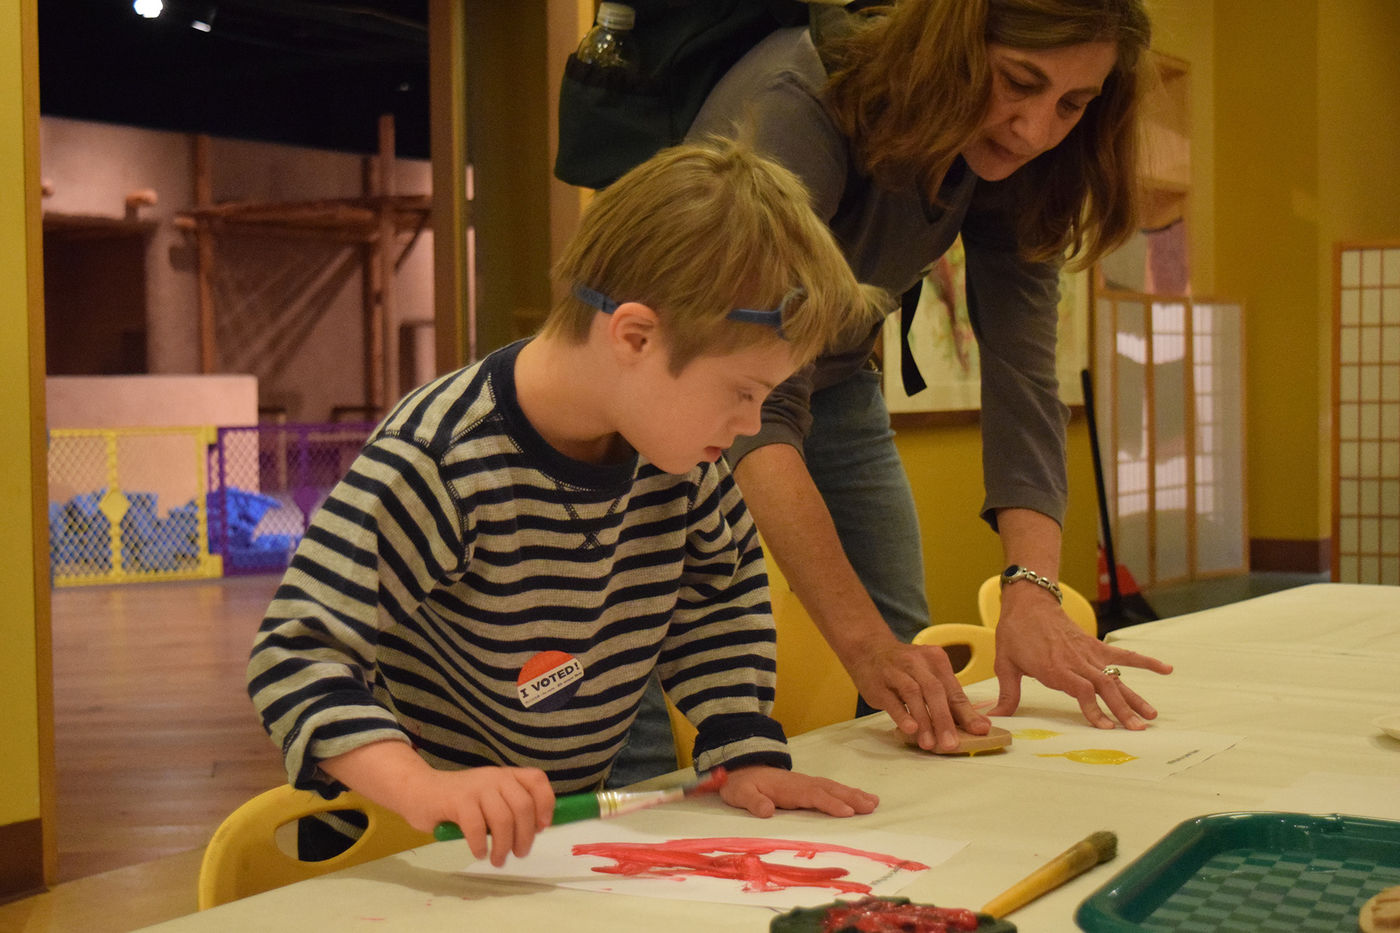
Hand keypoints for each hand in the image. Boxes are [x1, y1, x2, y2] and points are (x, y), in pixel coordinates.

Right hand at [398, 765, 554, 867]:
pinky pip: (477, 827)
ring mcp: (476, 787)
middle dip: (525, 836)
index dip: (545, 803)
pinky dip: (481, 845)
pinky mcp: (458, 800)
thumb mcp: (489, 797)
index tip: (541, 827)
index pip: (536, 780)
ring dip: (504, 846)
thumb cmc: (458, 800)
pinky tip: (479, 853)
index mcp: (506, 775)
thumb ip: (508, 806)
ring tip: (498, 860)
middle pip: (523, 806)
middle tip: (519, 853)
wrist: (419, 790)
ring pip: (503, 819)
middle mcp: (495, 777)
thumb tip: (532, 830)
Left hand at [719, 765, 878, 817]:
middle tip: (871, 806)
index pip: (812, 795)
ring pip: (833, 787)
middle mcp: (801, 783)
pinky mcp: (807, 786)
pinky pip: (831, 788)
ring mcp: (806, 783)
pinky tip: (860, 798)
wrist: (741, 767)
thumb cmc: (741, 784)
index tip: (847, 813)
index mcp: (788, 788)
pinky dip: (847, 792)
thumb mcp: (740, 794)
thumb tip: (767, 811)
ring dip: (853, 794)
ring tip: (874, 802)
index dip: (830, 804)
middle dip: (851, 798)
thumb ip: (753, 801)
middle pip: (829, 789)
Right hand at [847, 640, 990, 752]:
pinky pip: (891, 700)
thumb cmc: (905, 668)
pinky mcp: (878, 683)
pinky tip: (910, 729)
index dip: (967, 712)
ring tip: (930, 743)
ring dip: (923, 720)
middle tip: (951, 744)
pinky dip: (902, 714)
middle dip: (944, 720)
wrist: (868, 649)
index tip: (979, 731)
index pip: (954, 690)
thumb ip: (950, 700)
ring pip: (914, 694)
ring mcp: (896, 671)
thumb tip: (977, 726)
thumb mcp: (929, 676)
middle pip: (935, 691)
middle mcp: (917, 662)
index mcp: (936, 660)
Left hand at [989, 585, 1172, 728]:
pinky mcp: (1095, 646)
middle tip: (1138, 729)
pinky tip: (1166, 670)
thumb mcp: (1004, 663)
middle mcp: (1075, 661)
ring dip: (1134, 696)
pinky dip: (1145, 661)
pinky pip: (1123, 655)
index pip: (1080, 690)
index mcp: (1054, 668)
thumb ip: (1007, 693)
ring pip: (1115, 677)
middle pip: (1104, 687)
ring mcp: (1088, 653)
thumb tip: (995, 717)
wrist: (1029, 602)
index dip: (1094, 708)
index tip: (1106, 727)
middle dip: (1121, 710)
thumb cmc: (1015, 633)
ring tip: (1152, 715)